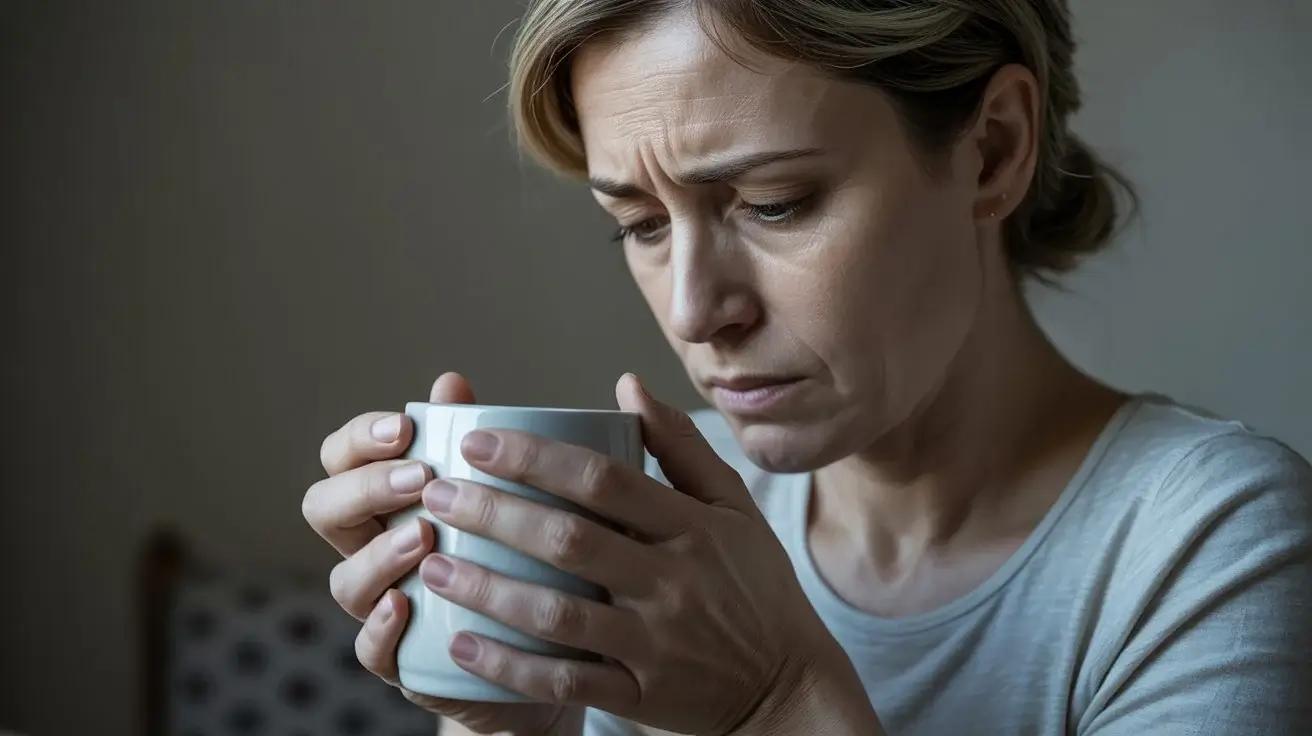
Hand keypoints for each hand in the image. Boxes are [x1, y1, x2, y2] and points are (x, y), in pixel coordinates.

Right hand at [302, 372, 576, 735]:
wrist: (544, 644)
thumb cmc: (510, 551)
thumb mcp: (498, 490)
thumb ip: (470, 438)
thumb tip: (450, 381)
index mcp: (384, 500)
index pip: (341, 457)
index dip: (361, 439)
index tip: (406, 427)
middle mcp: (369, 550)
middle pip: (324, 509)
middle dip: (366, 487)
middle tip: (421, 477)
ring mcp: (380, 606)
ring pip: (345, 581)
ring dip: (379, 555)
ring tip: (424, 537)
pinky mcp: (401, 661)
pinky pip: (371, 650)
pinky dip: (381, 628)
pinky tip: (405, 604)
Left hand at [413, 373, 875, 734]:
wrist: (789, 687)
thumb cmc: (754, 586)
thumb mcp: (733, 508)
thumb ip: (681, 445)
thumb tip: (626, 384)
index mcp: (693, 527)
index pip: (604, 480)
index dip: (535, 458)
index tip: (477, 441)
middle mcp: (674, 581)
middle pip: (569, 539)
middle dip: (494, 513)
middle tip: (435, 494)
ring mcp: (657, 643)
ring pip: (558, 613)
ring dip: (488, 589)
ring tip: (433, 565)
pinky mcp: (643, 696)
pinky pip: (566, 682)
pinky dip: (510, 666)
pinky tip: (462, 644)